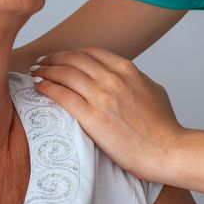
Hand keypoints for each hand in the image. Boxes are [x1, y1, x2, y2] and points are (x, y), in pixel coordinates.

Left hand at [32, 48, 183, 182]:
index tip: (62, 57)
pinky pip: (62, 95)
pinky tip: (39, 86)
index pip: (91, 52)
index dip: (72, 53)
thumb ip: (135, 78)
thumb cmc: (164, 126)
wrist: (167, 150)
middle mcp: (112, 78)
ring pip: (65, 73)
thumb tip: (124, 76)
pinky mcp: (91, 117)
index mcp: (127, 69)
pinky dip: (47, 87)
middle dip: (54, 58)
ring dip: (46, 70)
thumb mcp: (153, 89)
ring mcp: (101, 96)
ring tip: (35, 73)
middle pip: (73, 59)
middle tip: (42, 62)